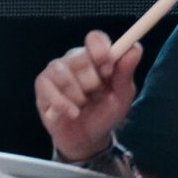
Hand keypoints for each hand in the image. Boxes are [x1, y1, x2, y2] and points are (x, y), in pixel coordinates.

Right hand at [35, 31, 142, 162]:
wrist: (87, 139)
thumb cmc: (105, 113)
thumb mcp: (121, 96)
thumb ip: (126, 72)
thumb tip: (134, 48)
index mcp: (96, 57)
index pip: (95, 38)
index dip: (101, 50)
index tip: (108, 70)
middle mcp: (75, 59)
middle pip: (82, 57)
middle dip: (92, 82)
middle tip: (96, 95)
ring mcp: (56, 70)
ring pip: (64, 72)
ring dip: (78, 95)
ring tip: (83, 107)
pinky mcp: (43, 85)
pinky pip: (48, 88)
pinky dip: (63, 103)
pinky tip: (73, 113)